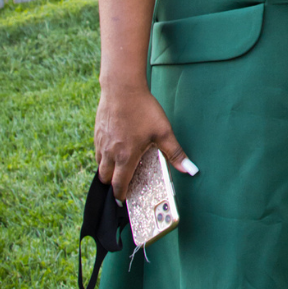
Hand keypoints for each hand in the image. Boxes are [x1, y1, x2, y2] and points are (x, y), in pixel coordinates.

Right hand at [95, 83, 196, 201]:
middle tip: (122, 184)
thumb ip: (175, 153)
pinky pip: (97, 150)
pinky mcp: (97, 132)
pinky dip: (103, 155)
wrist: (122, 88)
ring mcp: (101, 143)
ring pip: (99, 165)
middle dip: (112, 184)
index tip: (124, 200)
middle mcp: (109, 154)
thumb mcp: (163, 132)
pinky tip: (114, 147)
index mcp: (125, 158)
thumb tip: (190, 170)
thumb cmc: (143, 109)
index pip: (119, 185)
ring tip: (119, 167)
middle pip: (105, 178)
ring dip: (107, 169)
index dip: (121, 196)